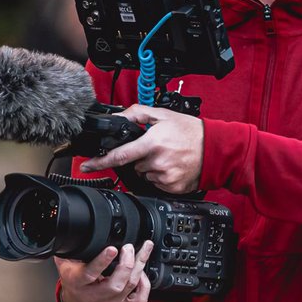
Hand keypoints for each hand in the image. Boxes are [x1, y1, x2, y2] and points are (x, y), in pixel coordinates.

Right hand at [55, 239, 153, 301]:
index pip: (90, 273)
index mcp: (78, 284)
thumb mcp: (66, 266)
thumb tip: (75, 233)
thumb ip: (70, 252)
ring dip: (139, 266)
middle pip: (116, 283)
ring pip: (130, 286)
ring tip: (144, 249)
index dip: (103, 261)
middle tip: (129, 247)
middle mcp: (95, 298)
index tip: (112, 249)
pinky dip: (145, 283)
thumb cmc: (74, 284)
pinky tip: (142, 272)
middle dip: (127, 262)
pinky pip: (140, 299)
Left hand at [79, 104, 204, 194]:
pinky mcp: (171, 187)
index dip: (99, 162)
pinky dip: (161, 175)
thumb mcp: (163, 115)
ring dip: (150, 167)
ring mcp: (164, 177)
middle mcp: (157, 162)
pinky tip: (172, 166)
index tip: (86, 166)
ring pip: (144, 174)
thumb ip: (138, 113)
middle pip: (133, 165)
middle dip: (139, 157)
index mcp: (152, 143)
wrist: (215, 150)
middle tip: (156, 148)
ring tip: (167, 156)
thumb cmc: (191, 132)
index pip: (119, 155)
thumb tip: (119, 116)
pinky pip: (156, 183)